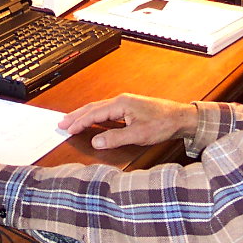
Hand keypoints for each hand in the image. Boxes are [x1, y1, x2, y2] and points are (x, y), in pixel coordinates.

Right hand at [58, 93, 197, 149]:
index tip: (67, 129)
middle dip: (76, 116)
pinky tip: (92, 120)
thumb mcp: (139, 134)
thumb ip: (115, 138)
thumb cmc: (163, 124)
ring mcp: (125, 102)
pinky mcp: (129, 107)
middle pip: (93, 108)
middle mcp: (121, 100)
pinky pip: (106, 110)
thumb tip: (95, 141)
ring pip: (99, 108)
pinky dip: (95, 115)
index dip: (79, 122)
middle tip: (61, 124)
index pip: (94, 114)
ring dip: (84, 115)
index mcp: (121, 104)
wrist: (181, 117)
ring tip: (71, 121)